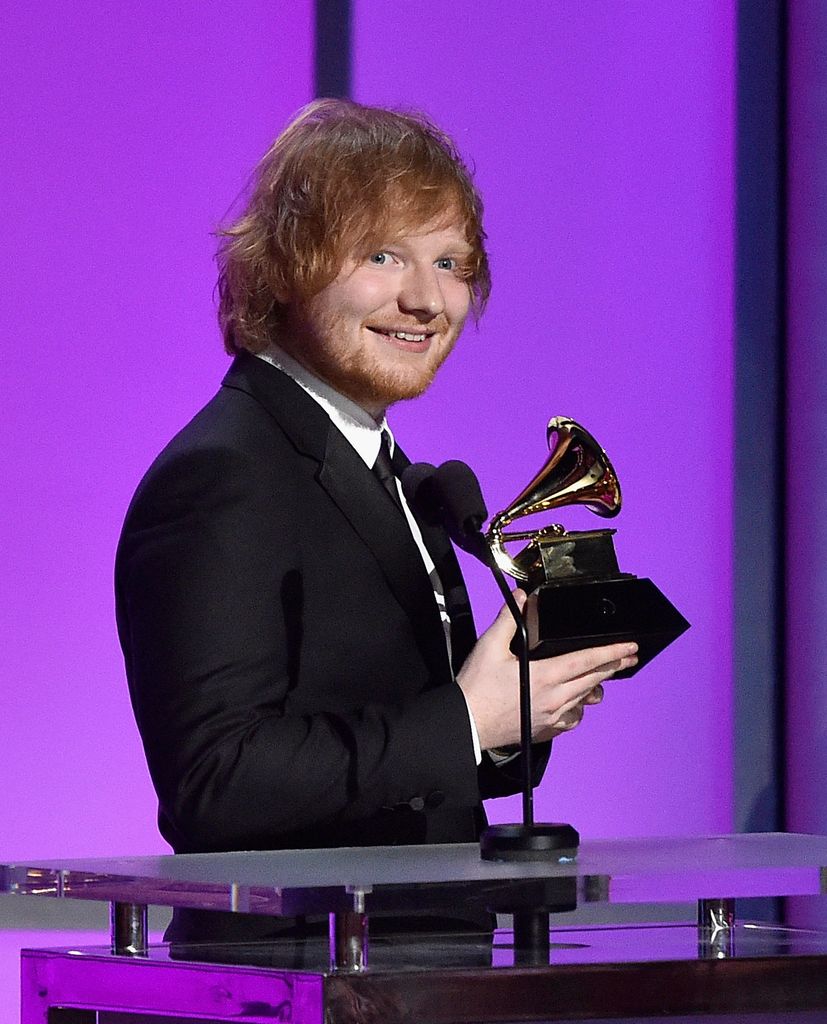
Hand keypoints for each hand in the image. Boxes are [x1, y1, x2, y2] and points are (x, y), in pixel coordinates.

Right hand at [456, 591, 636, 749]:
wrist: (466, 725)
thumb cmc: (476, 688)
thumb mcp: (489, 646)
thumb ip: (509, 619)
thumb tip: (522, 596)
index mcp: (545, 675)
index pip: (588, 660)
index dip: (611, 652)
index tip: (630, 647)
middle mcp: (555, 698)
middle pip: (594, 679)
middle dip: (613, 666)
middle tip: (629, 657)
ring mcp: (552, 716)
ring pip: (585, 699)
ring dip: (597, 684)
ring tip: (603, 675)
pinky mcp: (545, 730)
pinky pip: (573, 719)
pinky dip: (579, 708)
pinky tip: (575, 702)